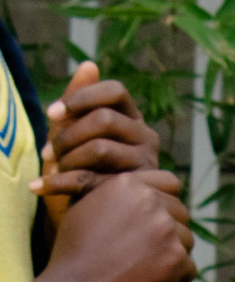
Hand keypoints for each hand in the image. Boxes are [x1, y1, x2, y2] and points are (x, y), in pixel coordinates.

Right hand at [18, 169, 195, 281]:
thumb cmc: (76, 252)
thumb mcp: (87, 207)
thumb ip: (119, 195)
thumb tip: (147, 193)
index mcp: (128, 183)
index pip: (169, 183)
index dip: (166, 200)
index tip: (159, 217)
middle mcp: (151, 201)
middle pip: (181, 212)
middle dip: (170, 229)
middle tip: (146, 250)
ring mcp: (167, 230)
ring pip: (187, 240)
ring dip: (172, 255)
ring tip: (141, 267)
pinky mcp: (177, 259)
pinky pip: (189, 268)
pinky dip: (174, 278)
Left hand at [31, 61, 162, 225]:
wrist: (90, 216)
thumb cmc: (83, 168)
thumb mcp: (76, 132)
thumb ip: (79, 101)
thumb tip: (89, 65)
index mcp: (133, 119)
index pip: (115, 92)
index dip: (82, 97)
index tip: (53, 114)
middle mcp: (147, 140)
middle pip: (104, 120)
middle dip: (68, 134)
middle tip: (47, 152)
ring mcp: (148, 167)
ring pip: (101, 149)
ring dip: (66, 158)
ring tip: (50, 170)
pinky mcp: (139, 195)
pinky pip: (95, 179)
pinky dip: (61, 183)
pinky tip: (39, 188)